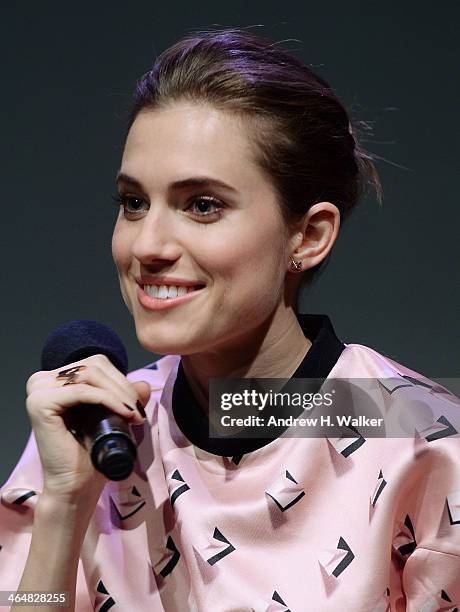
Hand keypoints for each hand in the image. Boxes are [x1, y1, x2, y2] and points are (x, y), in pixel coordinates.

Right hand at [25, 354, 150, 503]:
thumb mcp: (112, 418)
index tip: (138, 404)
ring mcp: (38, 390)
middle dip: (123, 387)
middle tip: (138, 411)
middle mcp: (42, 381)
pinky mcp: (40, 403)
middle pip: (94, 366)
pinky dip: (108, 400)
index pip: (95, 364)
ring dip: (119, 393)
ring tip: (134, 414)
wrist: (75, 487)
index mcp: (55, 380)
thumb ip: (125, 398)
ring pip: (90, 376)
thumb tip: (143, 384)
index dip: (121, 380)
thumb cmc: (90, 454)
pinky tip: (125, 413)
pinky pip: (83, 392)